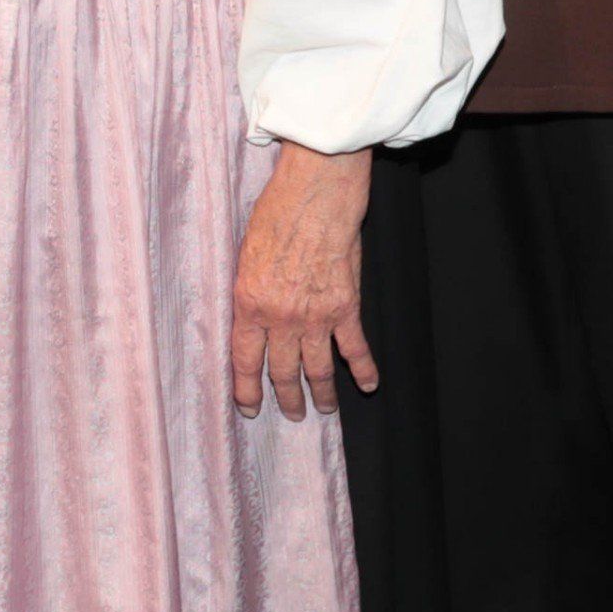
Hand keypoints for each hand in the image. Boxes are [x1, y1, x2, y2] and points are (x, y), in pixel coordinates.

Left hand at [232, 143, 374, 418]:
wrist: (314, 198)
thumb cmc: (274, 216)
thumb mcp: (244, 257)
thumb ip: (249, 293)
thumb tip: (249, 317)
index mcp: (250, 305)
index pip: (246, 361)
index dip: (248, 390)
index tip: (251, 409)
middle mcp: (281, 318)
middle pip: (283, 371)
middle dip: (286, 398)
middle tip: (291, 414)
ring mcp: (316, 316)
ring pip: (318, 369)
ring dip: (321, 394)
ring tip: (323, 409)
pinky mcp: (345, 308)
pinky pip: (355, 348)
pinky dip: (363, 369)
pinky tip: (368, 385)